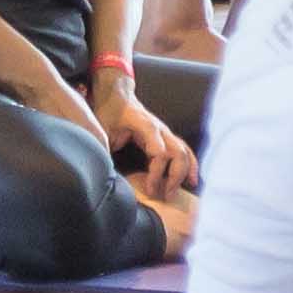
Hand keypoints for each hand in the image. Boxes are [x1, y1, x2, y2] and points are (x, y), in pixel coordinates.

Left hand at [97, 84, 194, 199]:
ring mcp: (165, 132)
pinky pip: (185, 151)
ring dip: (182, 174)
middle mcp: (159, 128)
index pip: (156, 143)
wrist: (119, 96)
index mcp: (142, 123)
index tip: (151, 185)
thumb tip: (102, 170)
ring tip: (173, 193)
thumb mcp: (101, 128)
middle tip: (162, 195)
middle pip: (175, 151)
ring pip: (183, 152)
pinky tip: (191, 180)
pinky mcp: (167, 137)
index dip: (157, 164)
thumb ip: (103, 146)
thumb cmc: (110, 112)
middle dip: (172, 176)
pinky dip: (191, 166)